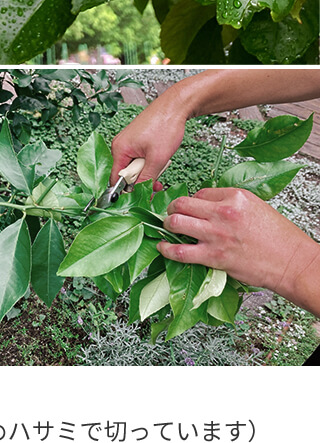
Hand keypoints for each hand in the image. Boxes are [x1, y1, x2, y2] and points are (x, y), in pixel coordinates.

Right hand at [110, 86, 188, 187]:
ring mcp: (129, 141)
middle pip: (126, 173)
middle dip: (142, 180)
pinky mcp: (137, 140)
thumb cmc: (165, 126)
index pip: (116, 178)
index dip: (127, 191)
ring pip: (135, 166)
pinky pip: (140, 157)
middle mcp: (121, 145)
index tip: (140, 197)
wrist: (175, 106)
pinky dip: (150, 161)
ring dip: (148, 170)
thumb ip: (146, 178)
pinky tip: (160, 157)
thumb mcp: (157, 158)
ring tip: (162, 164)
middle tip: (157, 183)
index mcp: (120, 149)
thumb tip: (139, 192)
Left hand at [158, 187, 319, 315]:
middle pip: (182, 203)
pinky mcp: (214, 257)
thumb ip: (229, 202)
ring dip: (167, 225)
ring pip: (176, 222)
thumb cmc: (277, 237)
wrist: (291, 261)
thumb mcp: (255, 206)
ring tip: (166, 227)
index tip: (192, 208)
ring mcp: (216, 235)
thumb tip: (207, 205)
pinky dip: (167, 249)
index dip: (193, 201)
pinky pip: (180, 251)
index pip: (200, 193)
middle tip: (171, 213)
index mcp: (234, 196)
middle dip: (172, 208)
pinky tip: (163, 247)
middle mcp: (222, 213)